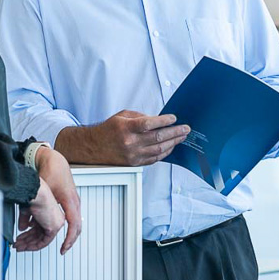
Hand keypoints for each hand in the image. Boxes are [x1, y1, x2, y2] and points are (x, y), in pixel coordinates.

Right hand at [14, 179, 64, 252]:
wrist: (35, 193)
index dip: (28, 235)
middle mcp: (55, 218)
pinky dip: (33, 246)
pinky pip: (44, 242)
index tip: (20, 238)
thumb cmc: (32, 196)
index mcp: (50, 213)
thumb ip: (25, 220)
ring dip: (28, 245)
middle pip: (40, 235)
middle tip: (18, 245)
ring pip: (41, 240)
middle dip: (27, 242)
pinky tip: (25, 247)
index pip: (40, 228)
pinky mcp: (54, 227)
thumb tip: (22, 228)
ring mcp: (56, 223)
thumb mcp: (27, 211)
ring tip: (18, 246)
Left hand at [36, 146, 82, 253]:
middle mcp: (74, 203)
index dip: (69, 240)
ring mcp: (73, 203)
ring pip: (70, 224)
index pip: (74, 226)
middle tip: (60, 250)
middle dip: (67, 241)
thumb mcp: (39, 193)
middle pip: (76, 228)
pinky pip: (66, 217)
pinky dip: (56, 225)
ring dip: (58, 232)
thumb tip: (24, 227)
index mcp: (70, 202)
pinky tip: (42, 227)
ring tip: (45, 239)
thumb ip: (31, 211)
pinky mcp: (68, 201)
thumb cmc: (51, 172)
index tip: (63, 250)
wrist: (55, 160)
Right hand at [62, 111, 189, 166]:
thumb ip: (141, 117)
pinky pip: (154, 159)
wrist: (93, 147)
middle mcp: (130, 142)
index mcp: (126, 128)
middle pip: (158, 137)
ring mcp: (132, 155)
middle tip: (185, 129)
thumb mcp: (122, 116)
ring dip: (173, 143)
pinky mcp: (134, 163)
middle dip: (175, 132)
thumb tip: (159, 120)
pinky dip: (165, 152)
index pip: (149, 124)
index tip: (174, 118)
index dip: (164, 121)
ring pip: (159, 149)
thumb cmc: (108, 130)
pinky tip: (171, 147)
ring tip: (182, 137)